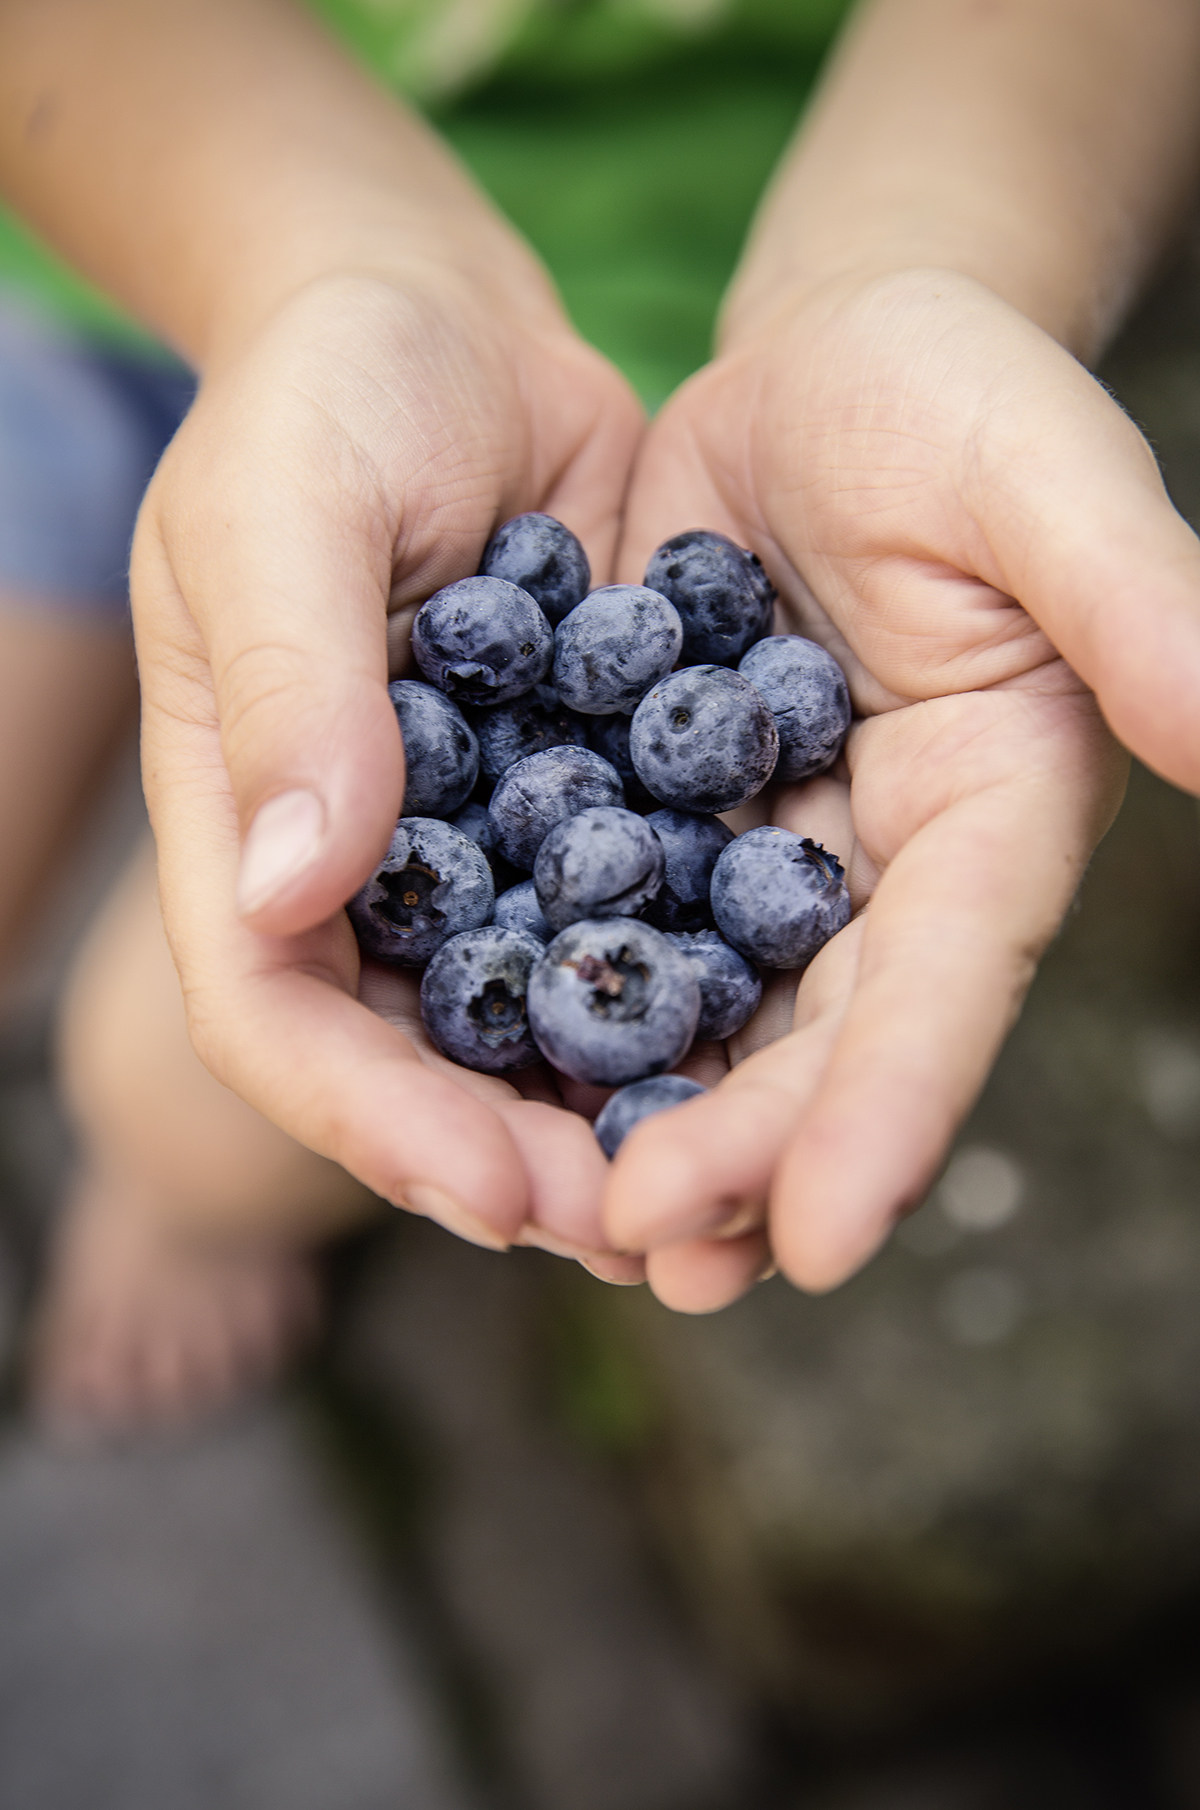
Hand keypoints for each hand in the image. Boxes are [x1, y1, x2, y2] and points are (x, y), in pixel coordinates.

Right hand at [132, 265, 643, 1267]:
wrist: (447, 325)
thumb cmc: (327, 388)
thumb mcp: (279, 504)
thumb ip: (288, 686)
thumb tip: (294, 888)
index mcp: (244, 822)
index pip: (277, 1013)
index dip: (375, 1119)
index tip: (494, 1192)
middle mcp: (354, 867)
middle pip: (409, 1063)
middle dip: (507, 1160)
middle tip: (630, 1231)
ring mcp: (467, 848)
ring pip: (525, 1024)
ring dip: (608, 1115)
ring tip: (710, 1187)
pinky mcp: (576, 808)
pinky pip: (628, 925)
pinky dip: (684, 998)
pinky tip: (767, 1050)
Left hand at [604, 266, 1199, 1309]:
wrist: (826, 360)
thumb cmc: (956, 392)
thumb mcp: (1045, 476)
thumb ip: (1138, 601)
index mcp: (992, 814)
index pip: (947, 982)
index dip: (890, 1109)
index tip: (825, 1238)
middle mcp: (885, 867)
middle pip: (820, 1036)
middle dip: (745, 1149)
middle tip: (650, 1246)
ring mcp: (769, 853)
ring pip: (710, 1012)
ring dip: (647, 1120)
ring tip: (575, 1225)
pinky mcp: (665, 814)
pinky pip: (606, 921)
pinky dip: (556, 998)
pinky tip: (487, 1072)